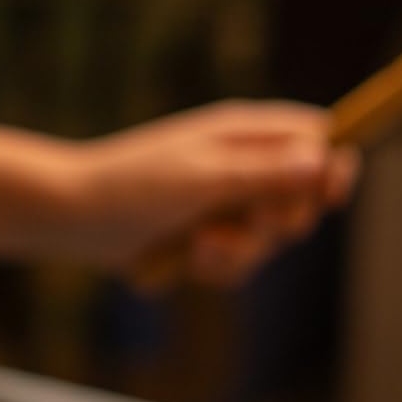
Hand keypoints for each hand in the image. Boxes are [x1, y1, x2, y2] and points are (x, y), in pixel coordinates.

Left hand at [66, 101, 358, 285]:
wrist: (70, 217)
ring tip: (200, 246)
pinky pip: (237, 263)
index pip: (316, 138)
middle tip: (249, 222)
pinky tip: (186, 260)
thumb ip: (264, 173)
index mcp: (243, 133)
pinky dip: (215, 268)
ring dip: (240, 252)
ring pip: (269, 239)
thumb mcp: (203, 178)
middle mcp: (239, 164)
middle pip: (302, 198)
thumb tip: (323, 157)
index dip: (330, 167)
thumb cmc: (131, 184)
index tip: (328, 195)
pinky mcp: (203, 237)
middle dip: (279, 222)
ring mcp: (222, 203)